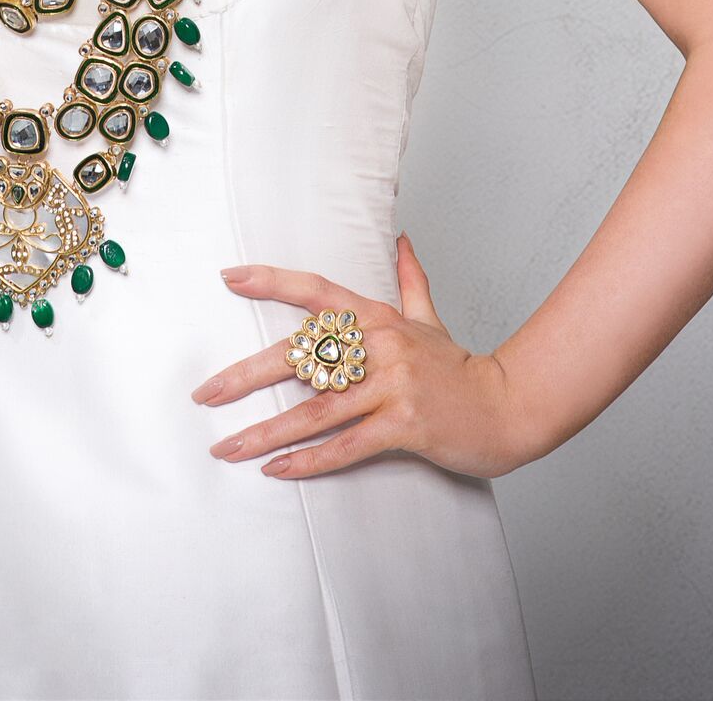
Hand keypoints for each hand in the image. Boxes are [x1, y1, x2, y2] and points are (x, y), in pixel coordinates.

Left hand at [190, 234, 526, 480]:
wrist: (507, 408)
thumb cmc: (459, 369)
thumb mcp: (429, 320)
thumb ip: (411, 281)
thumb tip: (402, 241)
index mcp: (379, 318)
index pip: (316, 292)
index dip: (271, 281)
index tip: (229, 279)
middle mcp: (382, 346)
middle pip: (302, 357)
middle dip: (246, 377)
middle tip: (205, 394)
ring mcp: (393, 386)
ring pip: (316, 410)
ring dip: (266, 432)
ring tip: (227, 447)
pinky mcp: (405, 426)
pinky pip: (347, 446)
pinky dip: (309, 461)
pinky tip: (276, 470)